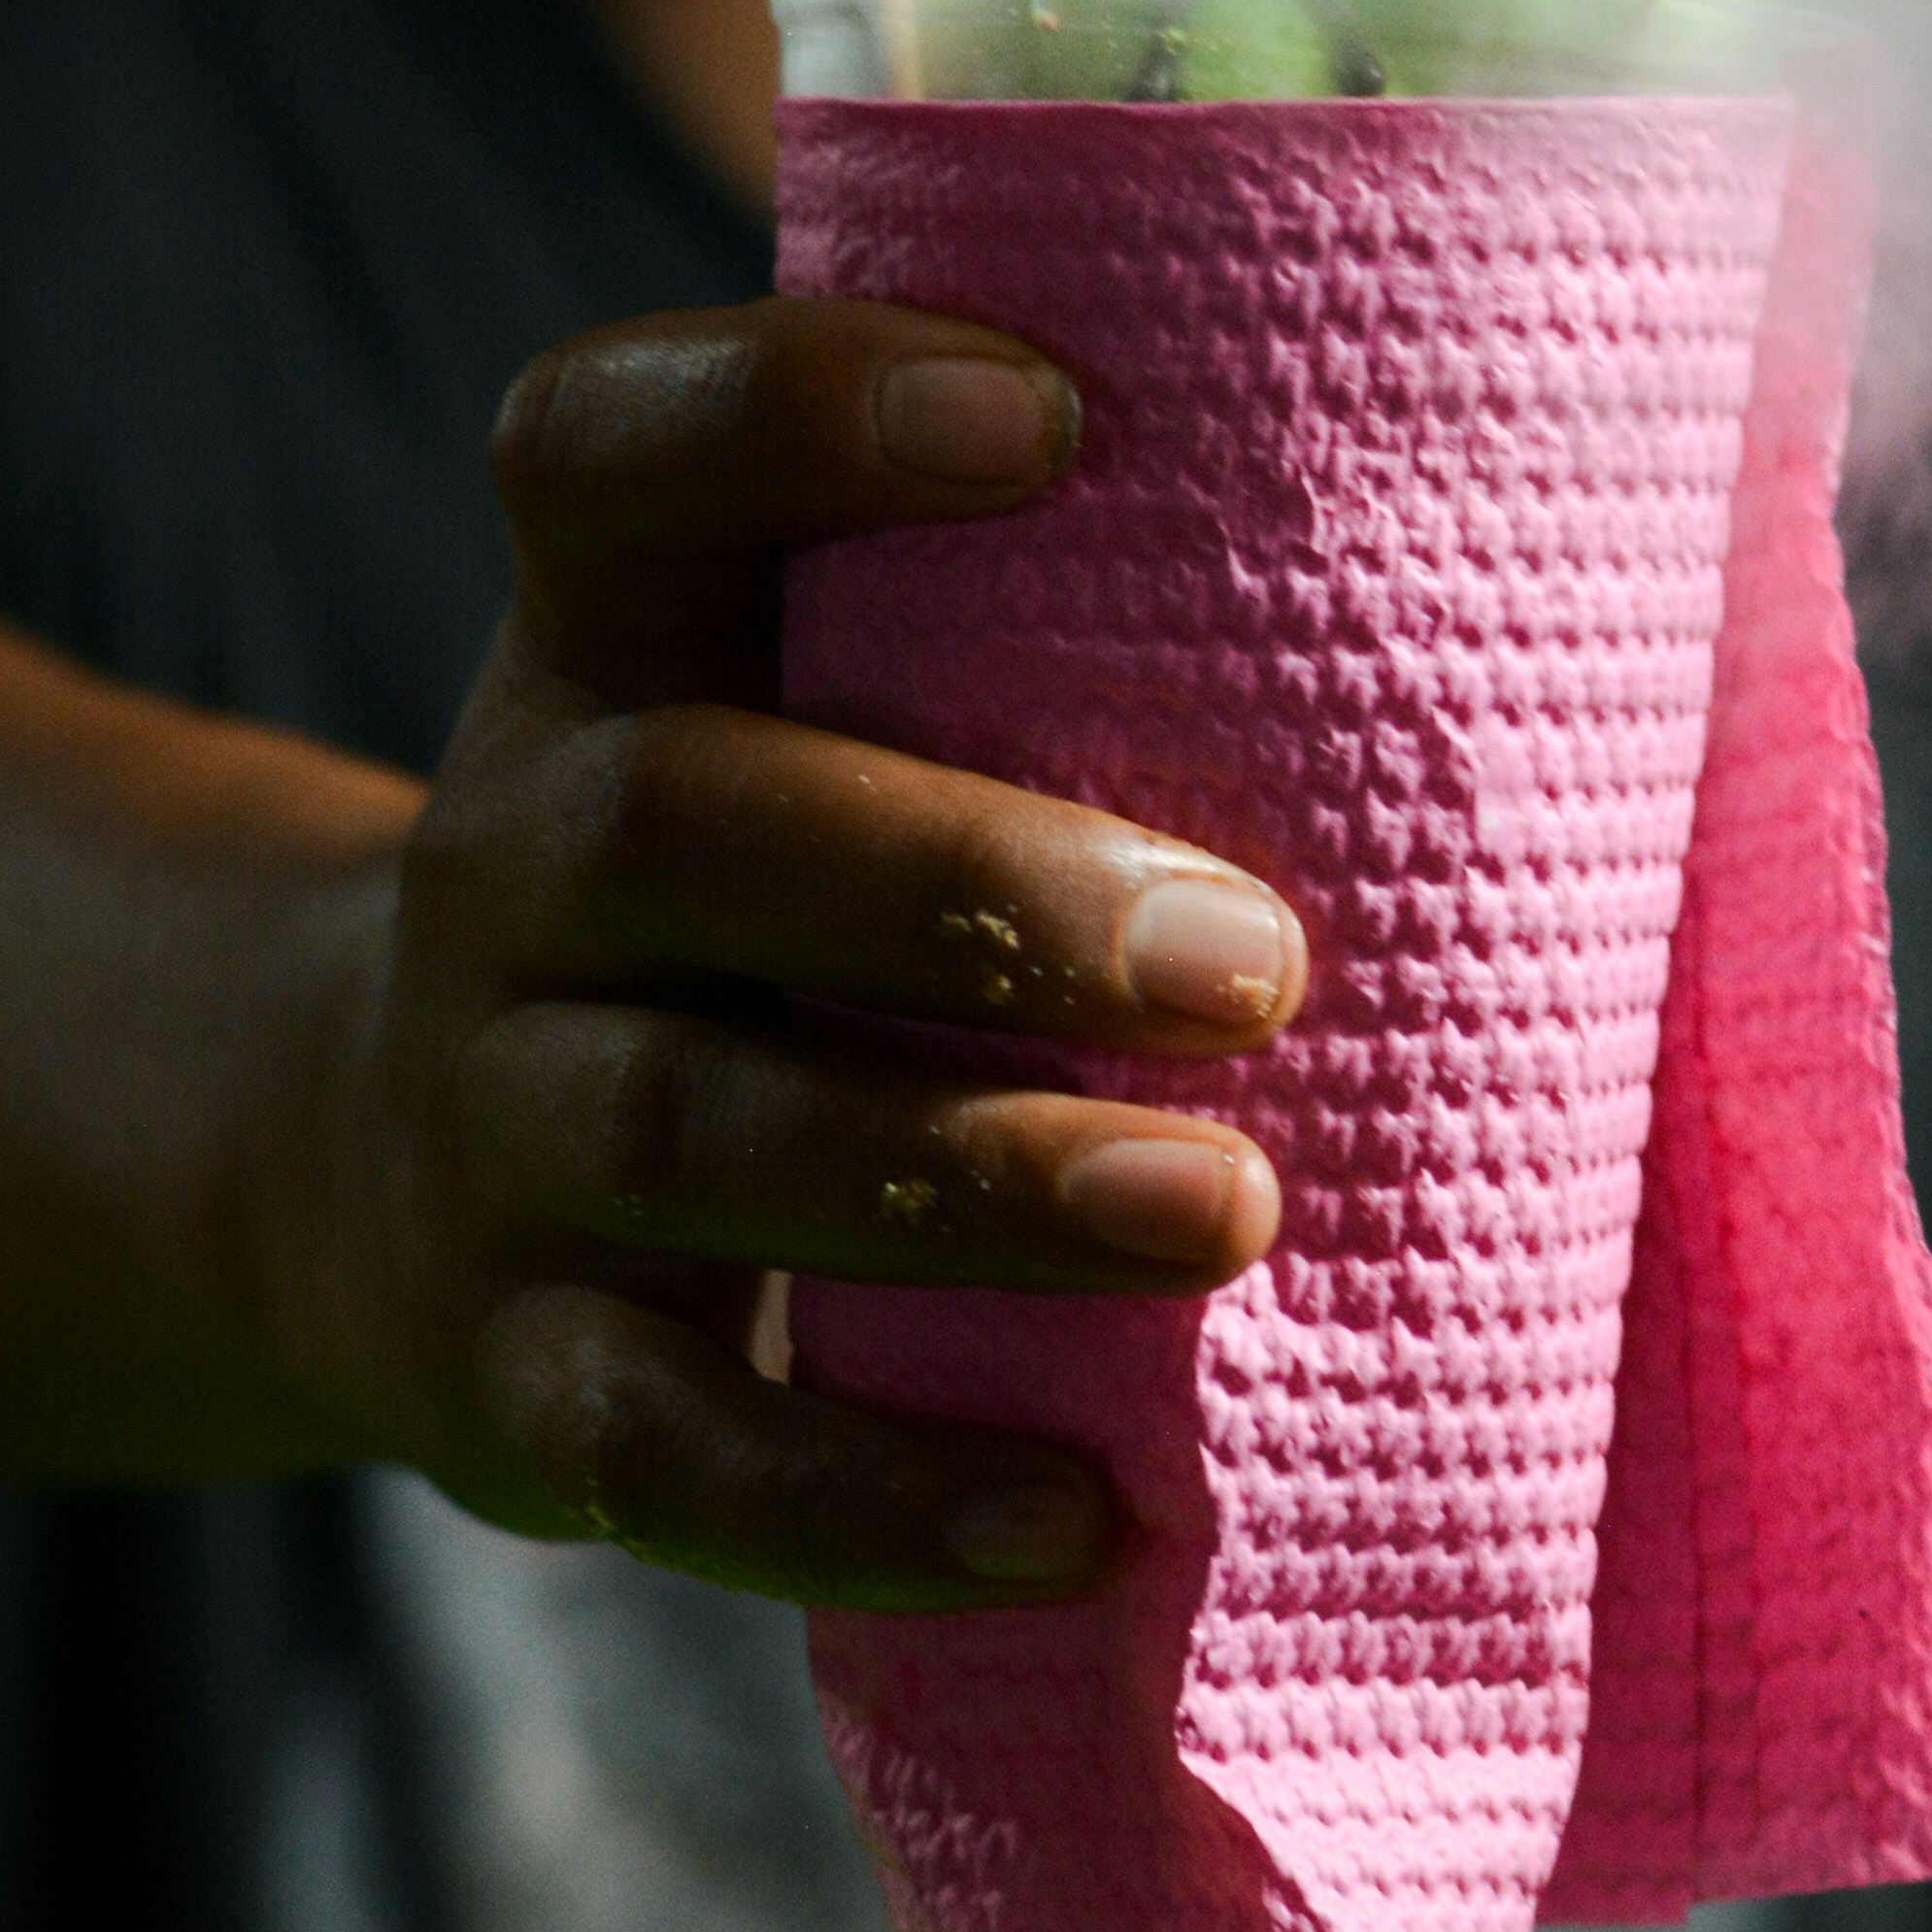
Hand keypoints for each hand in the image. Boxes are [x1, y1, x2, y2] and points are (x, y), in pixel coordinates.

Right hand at [240, 297, 1300, 1608]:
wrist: (382, 1188)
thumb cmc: (763, 912)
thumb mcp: (809, 724)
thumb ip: (1056, 638)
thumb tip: (1548, 574)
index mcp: (609, 648)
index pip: (612, 453)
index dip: (794, 409)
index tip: (1062, 413)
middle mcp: (516, 858)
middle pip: (682, 822)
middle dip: (971, 885)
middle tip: (1255, 956)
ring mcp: (494, 1124)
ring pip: (689, 1129)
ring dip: (971, 1176)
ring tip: (1226, 1218)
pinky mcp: (512, 1375)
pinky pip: (672, 1449)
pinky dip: (875, 1496)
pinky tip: (1083, 1521)